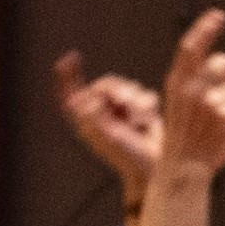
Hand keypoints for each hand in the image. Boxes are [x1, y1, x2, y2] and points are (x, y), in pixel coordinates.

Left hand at [54, 48, 162, 192]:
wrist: (155, 166)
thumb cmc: (128, 156)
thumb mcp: (107, 135)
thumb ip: (93, 114)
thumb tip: (79, 98)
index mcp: (89, 120)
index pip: (73, 94)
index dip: (69, 76)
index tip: (70, 59)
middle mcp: (104, 113)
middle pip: (106, 84)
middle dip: (118, 91)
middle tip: (124, 102)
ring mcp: (123, 111)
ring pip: (128, 87)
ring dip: (136, 102)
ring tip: (139, 122)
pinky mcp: (142, 110)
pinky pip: (145, 94)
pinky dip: (148, 106)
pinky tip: (147, 122)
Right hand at [153, 8, 224, 178]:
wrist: (184, 167)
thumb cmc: (185, 133)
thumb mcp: (179, 102)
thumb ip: (197, 80)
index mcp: (177, 84)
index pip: (191, 48)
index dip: (205, 29)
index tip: (219, 15)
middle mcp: (193, 90)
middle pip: (223, 62)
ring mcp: (210, 103)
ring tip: (218, 117)